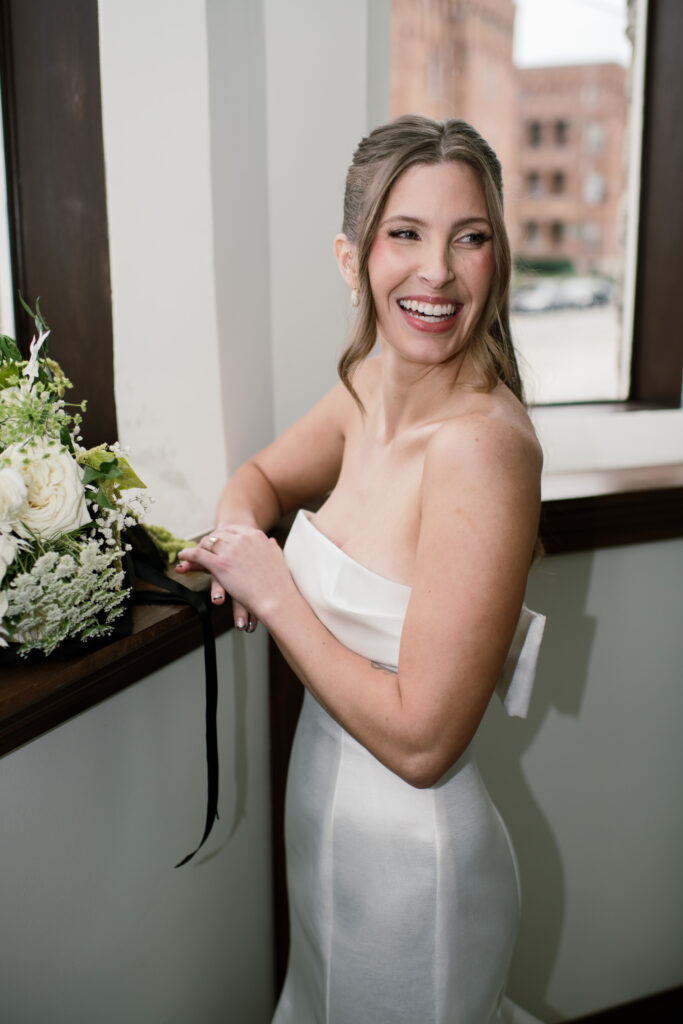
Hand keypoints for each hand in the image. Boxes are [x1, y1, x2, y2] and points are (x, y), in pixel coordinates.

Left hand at [175, 526, 291, 632]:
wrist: (277, 599)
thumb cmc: (279, 583)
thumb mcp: (277, 557)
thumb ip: (271, 547)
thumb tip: (270, 542)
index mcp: (256, 536)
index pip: (233, 530)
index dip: (223, 536)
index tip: (219, 541)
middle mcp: (242, 539)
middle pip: (218, 534)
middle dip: (209, 541)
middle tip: (202, 547)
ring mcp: (230, 551)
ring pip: (207, 542)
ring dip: (197, 547)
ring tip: (189, 553)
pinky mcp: (220, 564)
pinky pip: (198, 554)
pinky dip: (187, 554)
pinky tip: (182, 557)